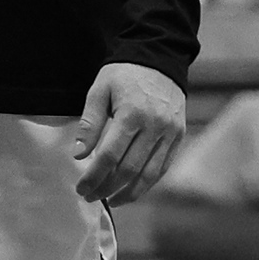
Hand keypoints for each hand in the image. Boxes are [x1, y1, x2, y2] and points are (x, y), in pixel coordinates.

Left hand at [73, 63, 185, 206]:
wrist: (158, 58)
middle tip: (91, 197)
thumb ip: (89, 123)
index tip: (81, 188)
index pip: (109, 156)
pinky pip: (163, 167)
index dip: (94, 177)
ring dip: (129, 193)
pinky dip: (148, 183)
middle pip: (129, 169)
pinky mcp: (179, 135)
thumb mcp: (99, 90)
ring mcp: (170, 132)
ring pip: (149, 174)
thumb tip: (79, 154)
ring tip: (112, 201)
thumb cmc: (124, 74)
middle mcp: (154, 126)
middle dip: (107, 188)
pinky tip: (133, 189)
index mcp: (132, 114)